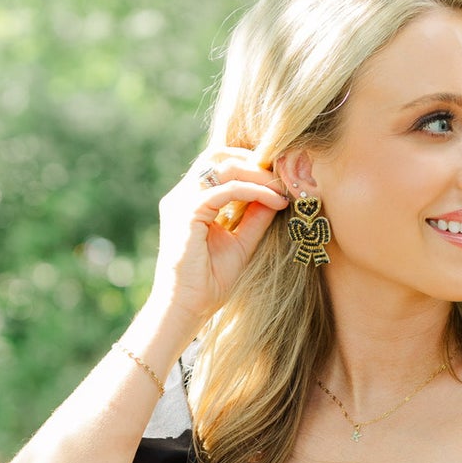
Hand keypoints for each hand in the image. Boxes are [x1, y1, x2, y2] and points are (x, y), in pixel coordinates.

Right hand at [151, 145, 289, 329]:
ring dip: (257, 174)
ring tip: (281, 189)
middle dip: (253, 160)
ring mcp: (180, 202)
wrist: (187, 308)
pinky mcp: (186, 213)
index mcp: (189, 200)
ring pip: (222, 167)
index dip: (250, 164)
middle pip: (217, 155)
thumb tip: (278, 195)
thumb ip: (255, 217)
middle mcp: (181, 196)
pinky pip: (226, 189)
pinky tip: (274, 202)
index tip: (279, 178)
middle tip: (281, 177)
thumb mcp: (241, 243)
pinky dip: (254, 191)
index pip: (218, 163)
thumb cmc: (210, 282)